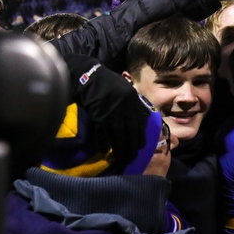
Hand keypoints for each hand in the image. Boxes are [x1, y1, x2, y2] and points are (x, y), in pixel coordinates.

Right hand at [62, 54, 148, 172]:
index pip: (141, 122)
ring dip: (120, 149)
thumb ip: (135, 103)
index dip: (141, 136)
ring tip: (121, 159)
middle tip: (132, 159)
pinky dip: (103, 141)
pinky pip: (102, 131)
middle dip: (132, 147)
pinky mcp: (99, 113)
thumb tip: (144, 117)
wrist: (88, 74)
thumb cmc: (106, 81)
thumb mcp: (126, 89)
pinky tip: (104, 150)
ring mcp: (113, 111)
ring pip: (119, 134)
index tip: (141, 147)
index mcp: (133, 101)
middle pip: (131, 131)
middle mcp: (126, 107)